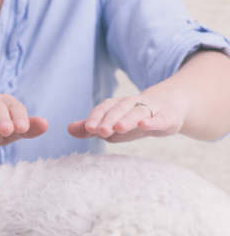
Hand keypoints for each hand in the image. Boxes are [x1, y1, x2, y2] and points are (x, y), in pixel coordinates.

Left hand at [67, 94, 187, 142]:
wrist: (166, 112)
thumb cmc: (131, 122)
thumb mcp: (110, 127)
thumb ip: (89, 129)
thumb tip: (68, 129)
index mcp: (116, 105)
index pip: (104, 108)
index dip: (96, 117)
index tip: (89, 128)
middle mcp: (132, 103)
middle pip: (119, 109)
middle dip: (109, 119)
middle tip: (101, 131)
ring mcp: (150, 108)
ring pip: (138, 112)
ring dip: (128, 119)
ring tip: (119, 128)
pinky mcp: (166, 116)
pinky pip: (159, 118)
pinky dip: (152, 121)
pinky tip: (144, 125)